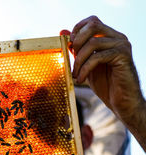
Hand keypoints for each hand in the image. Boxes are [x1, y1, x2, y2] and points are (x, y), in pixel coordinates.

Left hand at [63, 16, 145, 151]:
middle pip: (93, 25)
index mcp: (110, 37)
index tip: (69, 47)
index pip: (92, 21)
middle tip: (71, 58)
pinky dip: (85, 68)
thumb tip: (62, 31)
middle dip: (77, 41)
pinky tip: (81, 79)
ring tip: (75, 74)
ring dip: (78, 60)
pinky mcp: (123, 56)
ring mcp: (122, 46)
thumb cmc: (105, 84)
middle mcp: (118, 38)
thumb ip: (77, 49)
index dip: (77, 30)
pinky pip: (97, 57)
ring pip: (92, 42)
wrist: (122, 102)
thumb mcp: (86, 65)